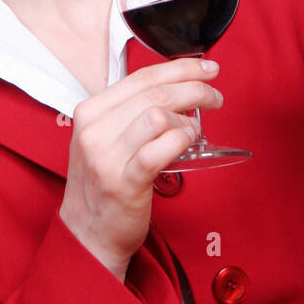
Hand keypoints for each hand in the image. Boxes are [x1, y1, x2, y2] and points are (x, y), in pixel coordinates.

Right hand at [59, 57, 222, 278]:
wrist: (87, 235)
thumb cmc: (103, 183)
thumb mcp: (103, 137)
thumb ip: (129, 111)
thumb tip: (177, 85)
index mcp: (90, 111)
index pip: (142, 77)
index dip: (180, 68)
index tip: (206, 68)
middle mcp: (94, 130)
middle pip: (155, 93)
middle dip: (195, 88)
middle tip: (215, 95)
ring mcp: (107, 157)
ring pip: (158, 115)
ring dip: (187, 118)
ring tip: (196, 129)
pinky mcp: (124, 182)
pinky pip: (161, 148)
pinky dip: (181, 138)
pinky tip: (189, 140)